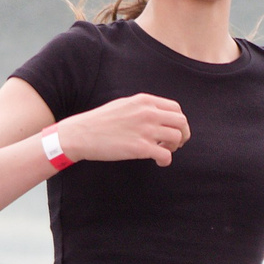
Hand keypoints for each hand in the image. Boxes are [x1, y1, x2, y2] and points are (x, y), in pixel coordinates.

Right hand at [56, 94, 189, 166]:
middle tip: (174, 144)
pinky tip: (158, 161)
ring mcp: (145, 130)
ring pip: (177, 138)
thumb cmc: (99, 121)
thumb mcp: (124, 105)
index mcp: (144, 101)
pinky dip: (166, 160)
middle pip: (181, 122)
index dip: (178, 122)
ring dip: (174, 147)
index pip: (176, 108)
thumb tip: (157, 115)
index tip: (173, 130)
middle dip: (182, 135)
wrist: (81, 134)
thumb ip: (142, 107)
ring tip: (163, 151)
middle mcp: (148, 113)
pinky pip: (166, 155)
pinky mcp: (140, 148)